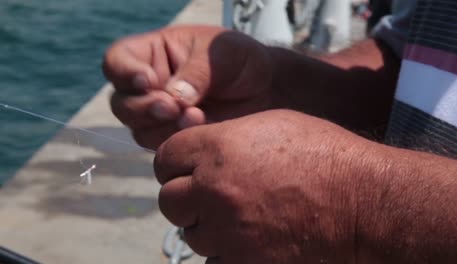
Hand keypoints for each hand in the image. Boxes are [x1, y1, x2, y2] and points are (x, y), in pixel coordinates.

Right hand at [103, 25, 273, 148]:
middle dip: (144, 108)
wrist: (267, 91)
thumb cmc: (242, 61)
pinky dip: (177, 140)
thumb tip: (173, 98)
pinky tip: (202, 128)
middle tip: (172, 107)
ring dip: (163, 127)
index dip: (124, 73)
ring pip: (139, 129)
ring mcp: (160, 115)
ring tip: (197, 116)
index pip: (118, 61)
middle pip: (121, 103)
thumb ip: (196, 73)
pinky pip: (162, 146)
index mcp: (153, 54)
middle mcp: (150, 87)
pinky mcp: (175, 137)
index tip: (148, 81)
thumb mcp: (222, 55)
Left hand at [155, 110, 374, 263]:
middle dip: (188, 198)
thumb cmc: (324, 157)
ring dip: (209, 227)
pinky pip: (214, 261)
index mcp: (217, 150)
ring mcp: (227, 233)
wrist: (363, 204)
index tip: (191, 169)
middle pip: (170, 200)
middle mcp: (213, 192)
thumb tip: (202, 155)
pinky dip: (227, 253)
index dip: (178, 164)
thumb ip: (226, 139)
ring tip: (242, 218)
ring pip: (192, 234)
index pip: (165, 159)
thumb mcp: (272, 126)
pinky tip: (253, 240)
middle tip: (214, 197)